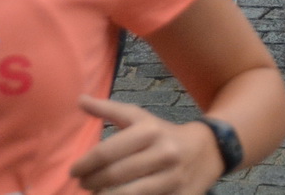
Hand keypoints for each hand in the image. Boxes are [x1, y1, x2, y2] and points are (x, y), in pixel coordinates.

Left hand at [69, 95, 223, 194]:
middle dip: (90, 183)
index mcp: (150, 131)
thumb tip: (80, 99)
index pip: (105, 153)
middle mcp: (163, 153)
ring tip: (97, 193)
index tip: (74, 171)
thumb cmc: (164, 133)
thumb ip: (109, 109)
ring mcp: (172, 177)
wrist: (210, 149)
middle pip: (113, 176)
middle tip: (84, 184)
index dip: (84, 165)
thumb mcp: (140, 117)